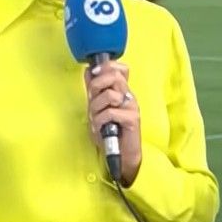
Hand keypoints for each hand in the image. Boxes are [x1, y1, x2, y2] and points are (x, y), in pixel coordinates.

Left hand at [85, 61, 141, 184]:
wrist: (121, 154)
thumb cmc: (109, 132)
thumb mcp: (97, 107)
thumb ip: (94, 90)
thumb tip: (89, 70)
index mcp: (122, 91)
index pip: (120, 68)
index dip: (106, 67)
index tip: (94, 73)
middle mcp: (128, 96)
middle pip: (114, 76)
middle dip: (96, 86)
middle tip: (92, 99)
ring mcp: (131, 107)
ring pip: (109, 95)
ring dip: (96, 108)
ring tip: (96, 119)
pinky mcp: (132, 119)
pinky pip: (110, 112)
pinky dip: (99, 121)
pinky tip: (100, 128)